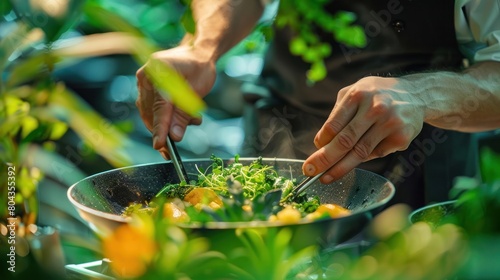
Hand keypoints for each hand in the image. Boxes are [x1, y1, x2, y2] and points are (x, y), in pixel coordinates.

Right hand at [136, 46, 215, 157]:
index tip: (159, 145)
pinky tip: (182, 117)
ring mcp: (143, 83)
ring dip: (168, 123)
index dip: (159, 128)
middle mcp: (145, 76)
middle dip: (166, 129)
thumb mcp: (197, 91)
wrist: (197, 54)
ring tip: (191, 120)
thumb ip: (184, 114)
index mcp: (158, 71)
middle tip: (178, 142)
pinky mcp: (146, 89)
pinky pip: (152, 109)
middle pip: (152, 113)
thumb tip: (174, 136)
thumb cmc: (200, 68)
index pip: (159, 107)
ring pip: (151, 114)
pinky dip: (165, 118)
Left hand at [303, 76, 424, 182]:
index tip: (314, 152)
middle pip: (345, 141)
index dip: (322, 142)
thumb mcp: (355, 92)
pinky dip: (365, 157)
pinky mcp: (401, 137)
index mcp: (358, 95)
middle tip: (310, 171)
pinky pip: (376, 153)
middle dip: (325, 159)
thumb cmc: (377, 95)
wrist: (416, 95)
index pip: (334, 124)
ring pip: (360, 152)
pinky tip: (362, 154)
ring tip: (326, 177)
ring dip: (340, 168)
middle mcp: (375, 108)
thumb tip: (322, 142)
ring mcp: (390, 123)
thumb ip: (338, 114)